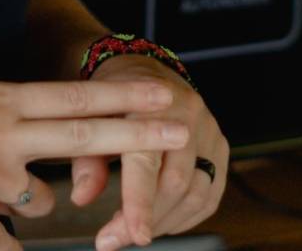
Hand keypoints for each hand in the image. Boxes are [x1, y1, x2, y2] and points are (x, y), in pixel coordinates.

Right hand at [0, 53, 187, 250]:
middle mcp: (2, 137)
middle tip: (181, 135)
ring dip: (36, 199)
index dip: (122, 99)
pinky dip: (3, 246)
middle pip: (83, 139)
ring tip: (16, 191)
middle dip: (137, 139)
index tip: (162, 98)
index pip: (74, 98)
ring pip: (39, 198)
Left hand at [71, 57, 227, 250]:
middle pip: (176, 184)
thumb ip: (86, 159)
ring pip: (197, 194)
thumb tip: (81, 197)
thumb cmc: (113, 96)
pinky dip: (187, 217)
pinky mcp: (220, 146)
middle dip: (147, 220)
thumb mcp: (90, 118)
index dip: (140, 204)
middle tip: (116, 238)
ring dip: (166, 223)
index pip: (147, 163)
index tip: (132, 236)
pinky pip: (211, 194)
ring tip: (136, 231)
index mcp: (151, 106)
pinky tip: (164, 221)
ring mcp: (209, 131)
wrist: (145, 68)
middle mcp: (187, 117)